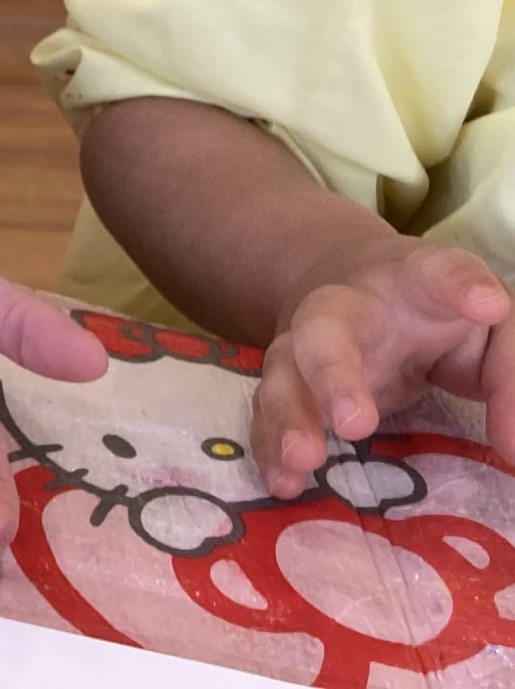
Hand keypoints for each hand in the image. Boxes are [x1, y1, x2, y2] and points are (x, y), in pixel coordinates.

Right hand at [255, 234, 514, 496]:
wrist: (349, 283)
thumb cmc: (433, 311)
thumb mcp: (489, 331)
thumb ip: (509, 378)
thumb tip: (513, 448)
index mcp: (410, 283)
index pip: (437, 275)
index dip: (460, 286)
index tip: (487, 305)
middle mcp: (345, 310)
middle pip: (324, 330)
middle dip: (333, 373)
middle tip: (353, 421)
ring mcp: (306, 348)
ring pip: (283, 375)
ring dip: (289, 417)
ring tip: (302, 458)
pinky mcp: (288, 386)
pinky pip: (267, 415)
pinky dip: (269, 447)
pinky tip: (283, 481)